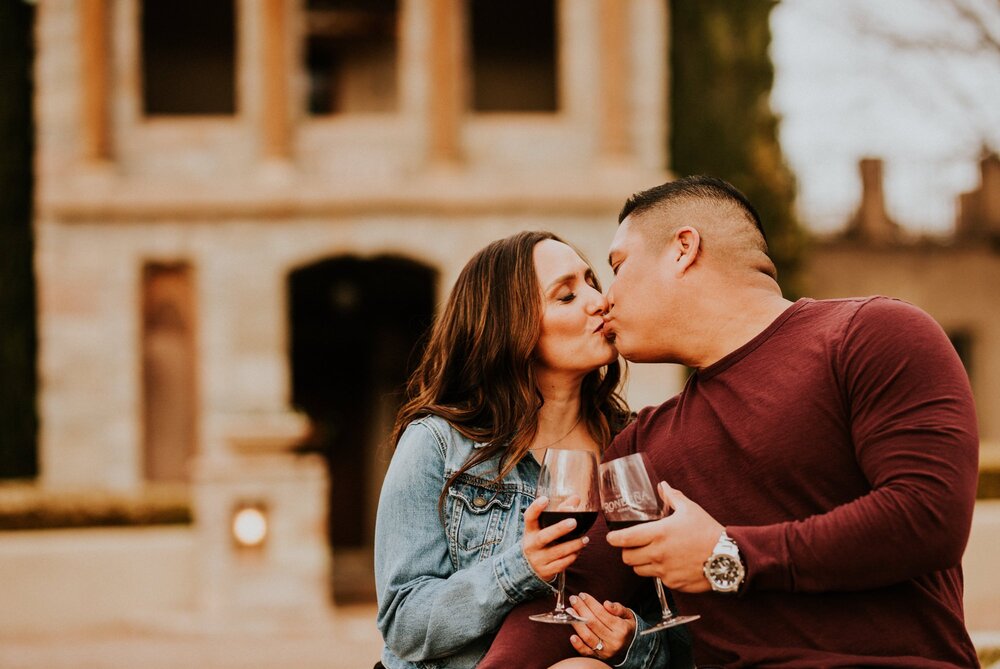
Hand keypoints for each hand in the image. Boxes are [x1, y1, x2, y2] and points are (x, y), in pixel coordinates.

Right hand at [523, 496, 588, 582]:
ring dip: (572, 545)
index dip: (536, 508)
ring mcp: (537, 559)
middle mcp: (531, 545)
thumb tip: (576, 498)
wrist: (530, 567)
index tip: (545, 498)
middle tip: (574, 522)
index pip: (529, 517)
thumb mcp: (545, 527)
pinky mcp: (545, 571)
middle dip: (559, 529)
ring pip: (556, 552)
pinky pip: (561, 565)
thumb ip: (560, 511)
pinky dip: (571, 557)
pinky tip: (579, 551)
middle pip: (544, 536)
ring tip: (585, 539)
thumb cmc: (543, 541)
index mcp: (530, 530)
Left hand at [566, 593, 635, 661]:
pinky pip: (586, 652)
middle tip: (574, 599)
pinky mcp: (599, 657)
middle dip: (581, 609)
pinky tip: (572, 635)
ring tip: (570, 611)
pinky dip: (578, 644)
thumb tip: (606, 604)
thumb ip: (618, 609)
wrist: (632, 648)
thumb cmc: (627, 628)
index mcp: (622, 629)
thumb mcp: (629, 616)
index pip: (602, 613)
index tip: (583, 595)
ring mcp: (606, 651)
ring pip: (588, 636)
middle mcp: (614, 641)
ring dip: (576, 622)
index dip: (591, 603)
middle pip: (593, 623)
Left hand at [605, 482, 721, 592]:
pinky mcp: (673, 584)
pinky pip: (657, 579)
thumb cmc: (708, 532)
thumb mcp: (690, 509)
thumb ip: (673, 497)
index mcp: (658, 533)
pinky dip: (658, 573)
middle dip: (626, 551)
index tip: (611, 537)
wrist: (729, 558)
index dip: (613, 539)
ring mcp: (665, 571)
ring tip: (649, 555)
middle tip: (632, 546)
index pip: (625, 539)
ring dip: (640, 563)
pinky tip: (667, 564)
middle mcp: (658, 554)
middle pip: (627, 558)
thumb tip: (663, 486)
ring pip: (639, 570)